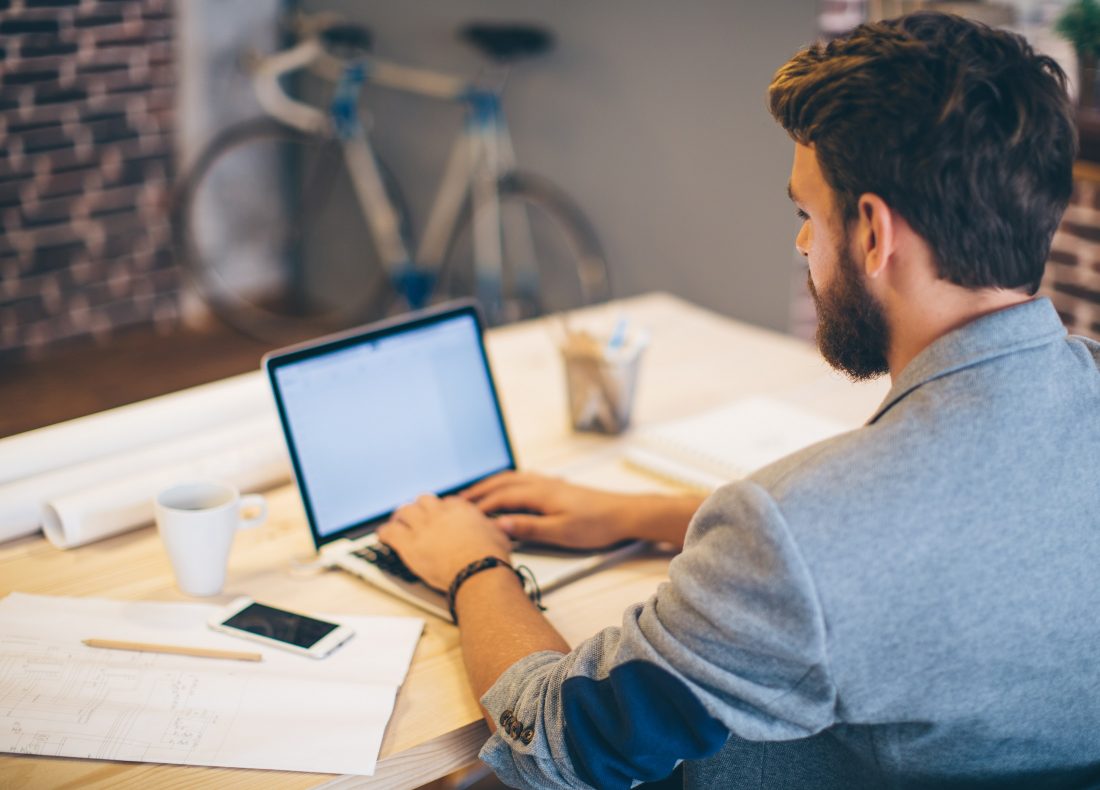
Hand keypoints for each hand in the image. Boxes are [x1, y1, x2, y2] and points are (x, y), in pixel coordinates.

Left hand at [377, 494, 511, 591]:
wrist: (479, 571)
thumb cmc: (490, 557)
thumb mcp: (498, 533)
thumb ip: (490, 526)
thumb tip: (498, 526)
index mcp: (460, 509)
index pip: (446, 502)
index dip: (440, 509)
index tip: (439, 515)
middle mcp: (439, 514)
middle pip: (423, 501)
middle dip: (419, 507)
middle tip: (415, 514)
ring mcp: (423, 527)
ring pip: (404, 512)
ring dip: (400, 516)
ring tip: (397, 522)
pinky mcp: (409, 544)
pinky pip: (390, 532)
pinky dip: (385, 532)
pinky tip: (383, 536)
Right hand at [461, 471, 638, 548]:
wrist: (623, 513)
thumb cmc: (596, 525)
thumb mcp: (560, 532)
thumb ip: (528, 528)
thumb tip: (499, 525)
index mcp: (539, 493)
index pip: (500, 497)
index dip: (478, 506)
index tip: (458, 514)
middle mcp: (541, 483)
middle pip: (501, 483)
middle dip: (477, 491)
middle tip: (455, 501)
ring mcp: (549, 483)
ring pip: (511, 479)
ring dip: (490, 484)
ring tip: (474, 494)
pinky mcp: (556, 486)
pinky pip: (523, 479)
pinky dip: (507, 482)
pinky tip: (507, 487)